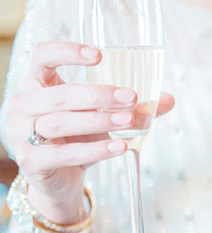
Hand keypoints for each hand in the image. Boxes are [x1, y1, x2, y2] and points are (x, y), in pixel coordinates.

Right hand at [5, 41, 174, 222]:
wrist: (60, 180)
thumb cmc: (77, 139)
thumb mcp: (103, 117)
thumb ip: (133, 107)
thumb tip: (168, 99)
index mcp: (37, 84)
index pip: (42, 56)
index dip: (66, 52)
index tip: (99, 55)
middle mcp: (22, 105)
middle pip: (58, 94)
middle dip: (98, 95)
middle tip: (131, 97)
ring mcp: (20, 134)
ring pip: (59, 123)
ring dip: (98, 121)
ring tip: (129, 121)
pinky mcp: (31, 161)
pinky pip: (64, 154)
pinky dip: (94, 150)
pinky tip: (119, 147)